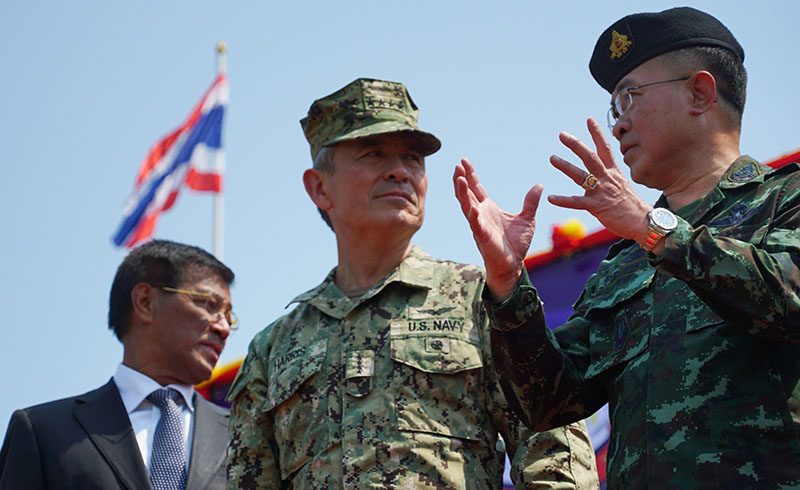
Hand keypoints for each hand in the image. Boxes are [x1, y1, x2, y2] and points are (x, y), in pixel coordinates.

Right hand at [453, 158, 542, 300]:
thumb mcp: (527, 219)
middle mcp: (480, 214)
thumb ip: (530, 203)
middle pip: (467, 193)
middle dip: (461, 179)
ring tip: (458, 178)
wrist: (513, 265)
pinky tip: (471, 206)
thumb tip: (538, 185)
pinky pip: (476, 224)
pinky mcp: (482, 236)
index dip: (471, 175)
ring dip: (462, 192)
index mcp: (489, 208)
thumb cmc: (516, 244)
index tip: (464, 161)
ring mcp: (479, 225)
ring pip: (466, 205)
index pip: (476, 188)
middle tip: (457, 164)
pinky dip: (473, 215)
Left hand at [548, 118, 650, 242]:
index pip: (605, 148)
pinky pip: (577, 202)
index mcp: (613, 172)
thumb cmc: (630, 206)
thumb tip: (593, 177)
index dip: (597, 133)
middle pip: (590, 157)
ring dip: (565, 166)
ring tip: (552, 158)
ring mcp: (602, 191)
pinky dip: (563, 200)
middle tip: (562, 135)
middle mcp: (607, 178)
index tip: (589, 119)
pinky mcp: (597, 206)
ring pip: (581, 175)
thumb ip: (606, 179)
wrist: (642, 222)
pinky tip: (551, 198)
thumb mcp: (620, 187)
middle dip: (576, 145)